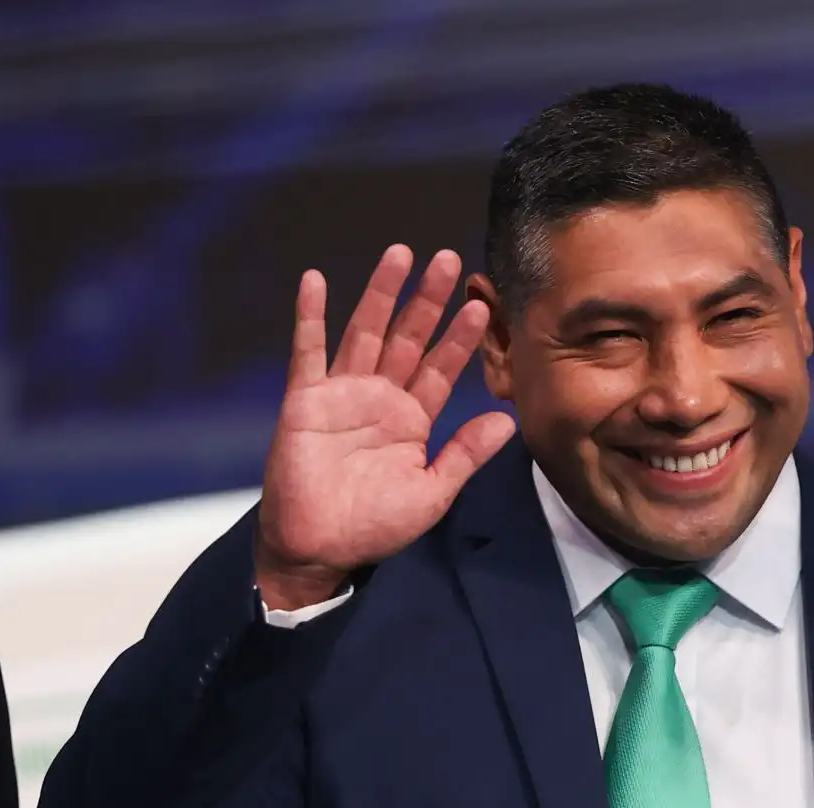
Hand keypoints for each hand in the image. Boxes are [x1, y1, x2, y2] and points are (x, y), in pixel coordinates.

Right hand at [255, 246, 515, 609]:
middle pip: (408, 338)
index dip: (460, 339)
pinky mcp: (305, 400)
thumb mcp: (433, 492)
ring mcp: (342, 393)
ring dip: (381, 293)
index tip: (482, 307)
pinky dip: (309, 316)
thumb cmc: (374, 526)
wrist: (320, 547)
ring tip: (400, 255)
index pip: (442, 369)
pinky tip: (315, 280)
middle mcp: (381, 397)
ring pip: (365, 332)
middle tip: (448, 260)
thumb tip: (508, 421)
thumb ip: (465, 454)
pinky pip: (307, 351)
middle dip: (428, 300)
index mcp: (413, 420)